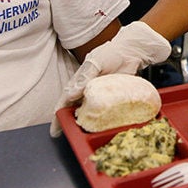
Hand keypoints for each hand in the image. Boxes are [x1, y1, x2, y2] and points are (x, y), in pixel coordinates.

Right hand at [50, 22, 170, 136]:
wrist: (132, 52)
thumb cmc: (110, 53)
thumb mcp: (95, 62)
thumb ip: (84, 77)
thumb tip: (71, 94)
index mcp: (79, 81)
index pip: (65, 100)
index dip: (58, 115)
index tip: (55, 129)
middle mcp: (87, 91)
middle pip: (74, 109)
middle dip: (69, 122)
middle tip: (65, 136)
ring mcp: (99, 96)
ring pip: (88, 112)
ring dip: (85, 123)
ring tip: (81, 135)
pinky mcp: (112, 99)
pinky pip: (105, 111)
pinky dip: (102, 120)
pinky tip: (101, 128)